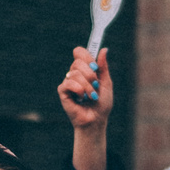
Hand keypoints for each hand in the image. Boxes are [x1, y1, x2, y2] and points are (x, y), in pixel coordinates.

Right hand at [61, 47, 112, 169]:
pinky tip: (81, 99)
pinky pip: (68, 83)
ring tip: (91, 96)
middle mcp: (75, 74)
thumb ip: (103, 67)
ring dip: (87, 86)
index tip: (95, 65)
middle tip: (95, 85)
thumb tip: (104, 49)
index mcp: (85, 70)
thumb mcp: (106, 83)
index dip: (86, 55)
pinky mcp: (63, 92)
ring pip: (74, 73)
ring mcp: (68, 82)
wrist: (96, 120)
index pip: (79, 52)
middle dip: (90, 74)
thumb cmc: (101, 104)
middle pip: (77, 61)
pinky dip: (79, 90)